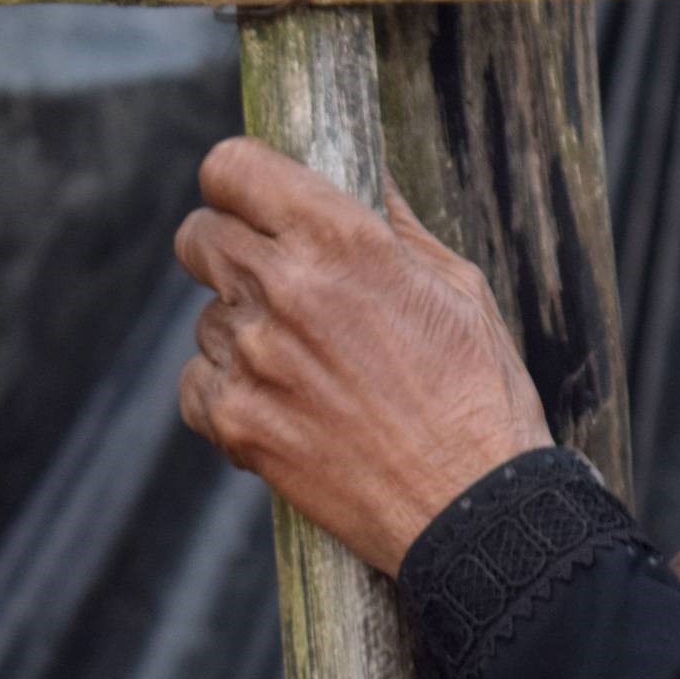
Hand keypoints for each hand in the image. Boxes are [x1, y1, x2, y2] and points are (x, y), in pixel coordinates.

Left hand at [174, 138, 550, 575]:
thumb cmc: (480, 395)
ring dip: (244, 332)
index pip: (231, 167)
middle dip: (231, 249)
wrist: (474, 510)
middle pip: (199, 237)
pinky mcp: (235, 422)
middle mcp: (285, 289)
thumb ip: (395, 225)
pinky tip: (289, 409)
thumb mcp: (459, 288)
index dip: (239, 180)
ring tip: (313, 369)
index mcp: (342, 240)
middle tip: (277, 281)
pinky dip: (232, 393)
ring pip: (207, 318)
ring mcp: (253, 359)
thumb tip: (365, 175)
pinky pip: (199, 384)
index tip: (254, 199)